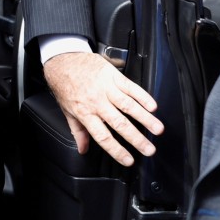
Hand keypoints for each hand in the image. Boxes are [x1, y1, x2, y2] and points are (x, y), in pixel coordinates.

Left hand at [43, 51, 163, 165]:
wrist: (62, 59)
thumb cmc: (64, 85)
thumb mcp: (67, 110)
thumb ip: (78, 130)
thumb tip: (82, 149)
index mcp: (85, 113)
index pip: (102, 136)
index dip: (116, 150)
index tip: (129, 160)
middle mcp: (96, 102)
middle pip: (119, 124)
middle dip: (137, 139)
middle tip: (149, 149)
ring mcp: (105, 88)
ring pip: (128, 106)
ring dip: (145, 119)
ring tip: (158, 129)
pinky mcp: (112, 75)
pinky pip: (130, 87)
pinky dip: (143, 96)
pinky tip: (152, 106)